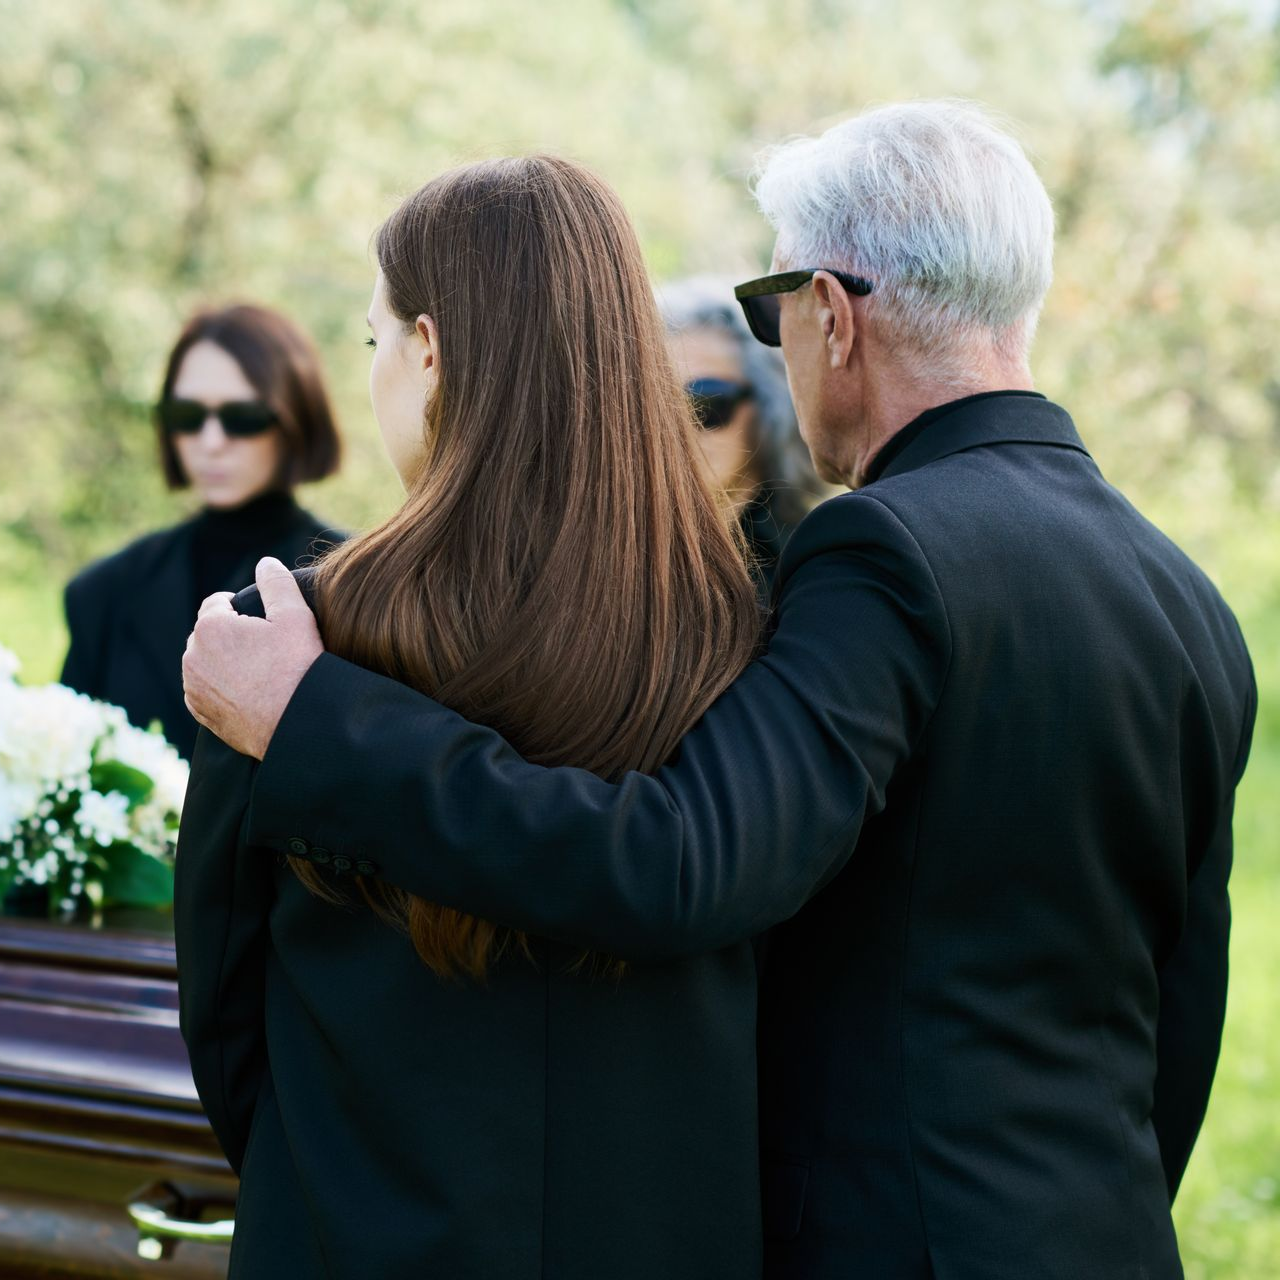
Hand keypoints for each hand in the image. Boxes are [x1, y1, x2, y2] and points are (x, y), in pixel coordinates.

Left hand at [182, 558, 324, 759]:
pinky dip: (220, 686)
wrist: (297, 722)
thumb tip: (264, 562)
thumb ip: (276, 582)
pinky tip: (247, 690)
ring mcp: (194, 687)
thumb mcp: (295, 615)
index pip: (216, 603)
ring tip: (257, 669)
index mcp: (210, 627)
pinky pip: (204, 689)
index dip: (240, 607)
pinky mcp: (200, 712)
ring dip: (223, 660)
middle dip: (230, 634)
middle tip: (263, 646)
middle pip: (209, 633)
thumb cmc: (298, 666)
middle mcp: (193, 656)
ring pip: (205, 661)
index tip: (260, 619)